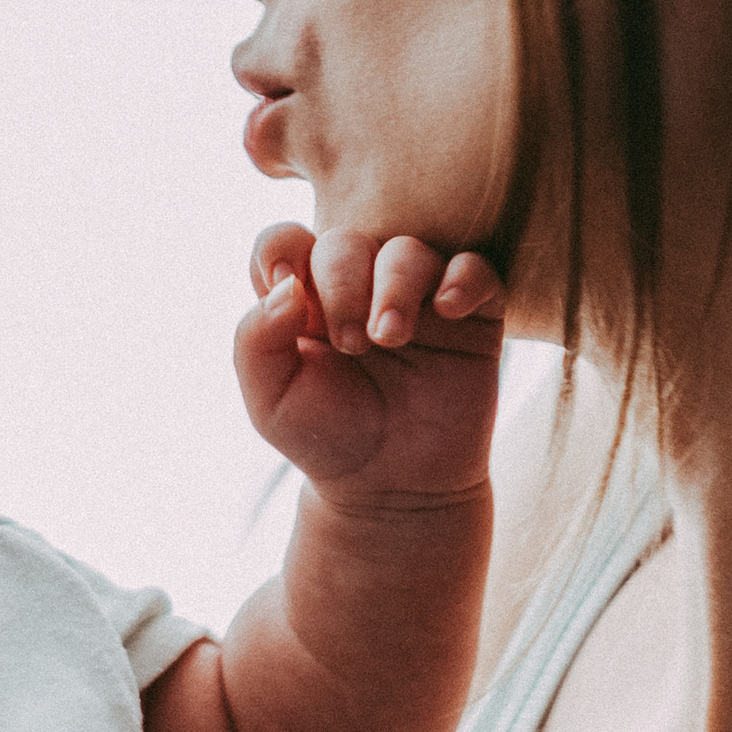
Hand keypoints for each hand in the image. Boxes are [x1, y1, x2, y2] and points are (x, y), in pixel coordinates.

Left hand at [237, 222, 501, 502]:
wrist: (393, 488)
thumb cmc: (327, 440)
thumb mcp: (270, 400)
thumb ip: (256, 339)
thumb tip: (287, 284)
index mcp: (304, 301)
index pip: (286, 243)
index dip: (282, 249)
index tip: (288, 283)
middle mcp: (359, 290)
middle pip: (345, 243)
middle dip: (342, 284)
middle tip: (350, 344)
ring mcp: (416, 299)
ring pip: (408, 250)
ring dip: (396, 286)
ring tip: (391, 338)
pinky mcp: (469, 317)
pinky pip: (475, 270)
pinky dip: (464, 278)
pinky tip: (449, 308)